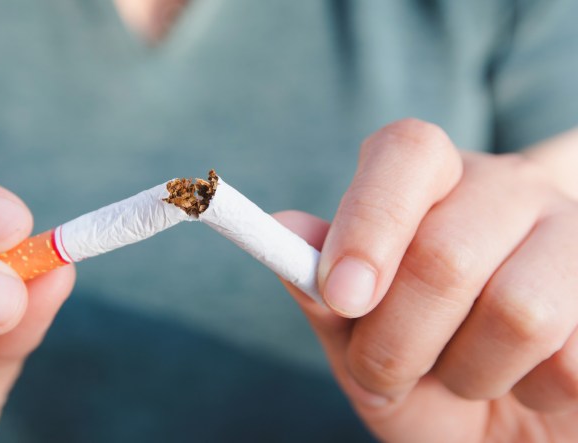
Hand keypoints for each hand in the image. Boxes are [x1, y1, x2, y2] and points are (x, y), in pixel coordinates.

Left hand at [277, 119, 577, 441]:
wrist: (503, 426)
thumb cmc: (421, 374)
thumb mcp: (358, 340)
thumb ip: (322, 290)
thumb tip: (285, 227)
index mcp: (433, 181)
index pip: (407, 152)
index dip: (369, 222)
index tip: (343, 297)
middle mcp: (506, 191)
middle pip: (445, 252)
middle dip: (397, 341)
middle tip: (385, 372)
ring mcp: (573, 234)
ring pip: (518, 310)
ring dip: (468, 374)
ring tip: (464, 377)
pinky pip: (573, 360)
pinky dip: (531, 394)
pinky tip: (527, 382)